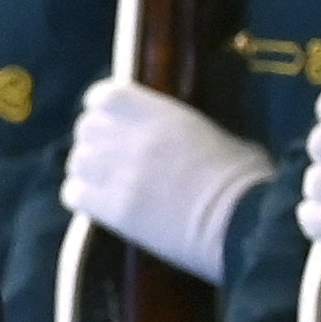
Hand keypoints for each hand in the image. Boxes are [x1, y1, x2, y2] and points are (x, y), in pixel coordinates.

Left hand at [62, 80, 271, 284]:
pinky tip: (100, 203)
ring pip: (77, 161)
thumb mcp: (223, 138)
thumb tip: (176, 134)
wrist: (246, 225)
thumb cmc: (247, 181)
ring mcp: (120, 175)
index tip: (110, 115)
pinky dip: (82, 196)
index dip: (103, 105)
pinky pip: (73, 194)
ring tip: (106, 180)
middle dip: (94, 138)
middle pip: (87, 127)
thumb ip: (186, 129)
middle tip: (110, 153)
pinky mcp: (114, 210)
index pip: (107, 96)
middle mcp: (134, 140)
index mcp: (163, 116)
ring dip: (87, 168)